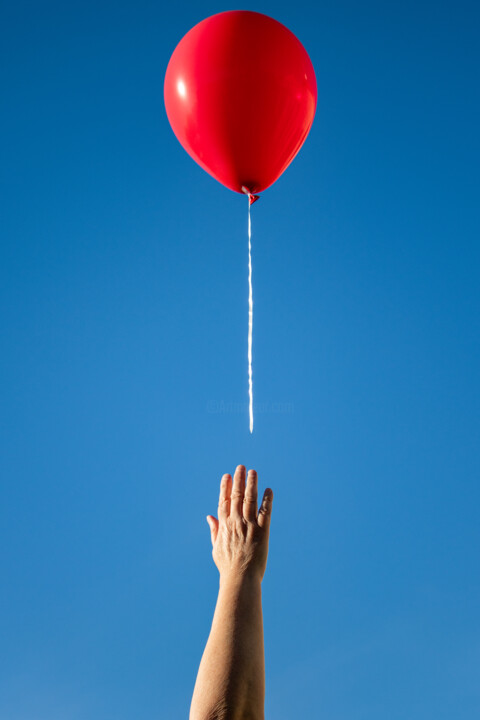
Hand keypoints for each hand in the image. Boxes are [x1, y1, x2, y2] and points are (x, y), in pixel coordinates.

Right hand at [206, 465, 273, 582]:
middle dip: (238, 480)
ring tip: (253, 472)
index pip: (223, 501)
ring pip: (250, 500)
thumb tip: (209, 516)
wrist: (240, 580)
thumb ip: (214, 530)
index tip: (226, 475)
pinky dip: (267, 500)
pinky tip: (269, 490)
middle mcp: (236, 523)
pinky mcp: (263, 532)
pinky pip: (266, 512)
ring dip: (252, 484)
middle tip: (241, 467)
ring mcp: (249, 526)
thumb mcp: (216, 548)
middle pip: (236, 496)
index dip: (225, 487)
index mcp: (224, 526)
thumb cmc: (227, 567)